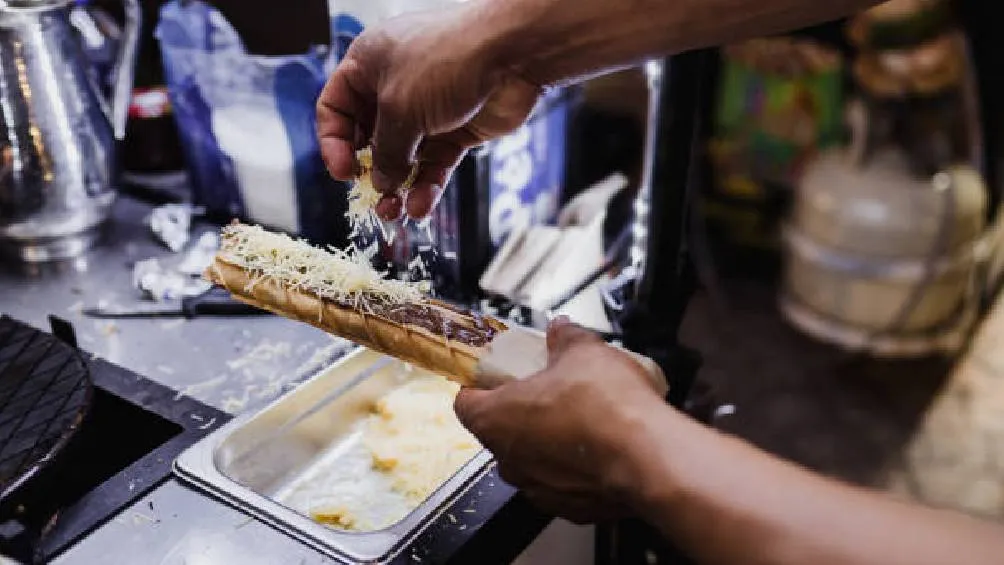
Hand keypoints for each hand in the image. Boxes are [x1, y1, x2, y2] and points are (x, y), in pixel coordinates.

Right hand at [316, 6, 540, 220]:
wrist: (514, 53)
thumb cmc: (449, 59)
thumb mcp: (400, 108)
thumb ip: (385, 152)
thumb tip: (381, 183)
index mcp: (369, 64)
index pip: (337, 107)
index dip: (334, 142)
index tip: (343, 172)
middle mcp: (395, 85)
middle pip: (370, 136)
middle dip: (370, 170)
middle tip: (371, 198)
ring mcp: (428, 108)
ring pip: (405, 156)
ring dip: (398, 186)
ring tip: (394, 213)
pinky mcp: (457, 128)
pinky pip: (435, 164)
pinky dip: (427, 186)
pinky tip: (420, 206)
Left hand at [454, 317, 667, 523]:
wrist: (648, 457)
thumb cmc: (605, 405)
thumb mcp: (582, 351)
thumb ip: (565, 339)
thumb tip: (561, 330)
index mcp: (496, 419)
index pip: (465, 403)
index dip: (478, 386)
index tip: (495, 374)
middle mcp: (509, 461)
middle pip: (500, 431)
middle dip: (522, 411)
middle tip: (548, 389)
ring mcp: (539, 489)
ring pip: (533, 460)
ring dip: (549, 441)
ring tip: (581, 418)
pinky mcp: (571, 508)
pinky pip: (564, 482)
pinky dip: (576, 468)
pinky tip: (601, 448)